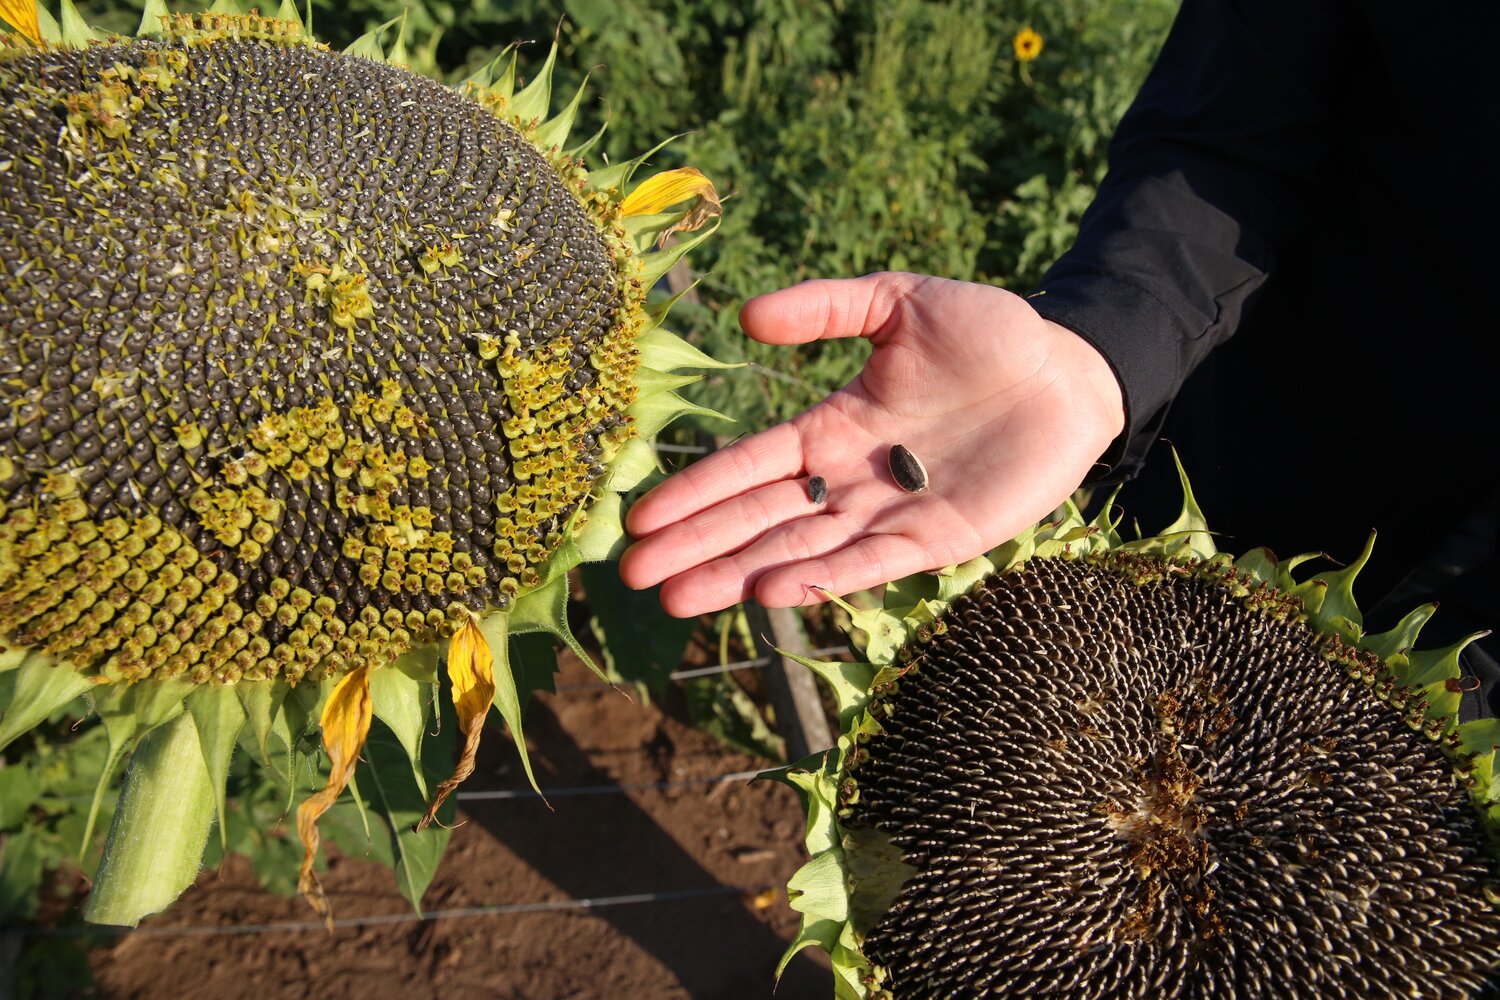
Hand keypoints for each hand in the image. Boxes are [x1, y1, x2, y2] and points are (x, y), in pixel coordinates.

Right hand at [618, 272, 1125, 616]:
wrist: (1071, 368)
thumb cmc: (988, 333)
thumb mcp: (897, 302)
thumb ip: (825, 306)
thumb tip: (744, 315)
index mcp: (835, 426)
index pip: (751, 465)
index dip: (696, 491)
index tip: (640, 518)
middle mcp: (852, 478)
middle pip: (761, 519)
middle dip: (699, 547)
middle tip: (635, 578)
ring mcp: (892, 513)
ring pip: (802, 551)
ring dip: (741, 575)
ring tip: (680, 599)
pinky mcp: (940, 540)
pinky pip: (874, 563)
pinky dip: (826, 579)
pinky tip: (775, 594)